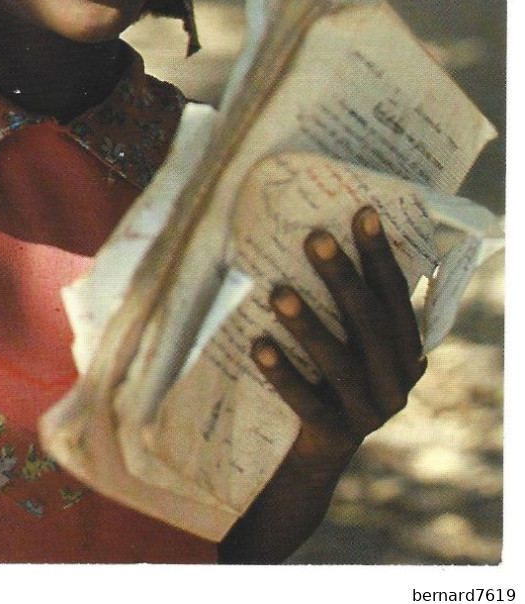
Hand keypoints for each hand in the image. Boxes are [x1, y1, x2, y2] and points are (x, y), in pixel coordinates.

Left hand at [251, 206, 426, 474]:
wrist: (313, 452)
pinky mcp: (335, 437)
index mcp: (406, 351)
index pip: (395, 296)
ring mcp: (370, 414)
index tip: (362, 213)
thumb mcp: (344, 339)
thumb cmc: (327, 374)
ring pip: (341, 363)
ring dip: (309, 325)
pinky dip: (283, 373)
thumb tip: (312, 231)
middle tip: (314, 238)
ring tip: (278, 292)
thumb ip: (343, 304)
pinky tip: (258, 345)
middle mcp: (396, 382)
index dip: (379, 255)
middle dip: (342, 278)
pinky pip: (308, 402)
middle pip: (370, 324)